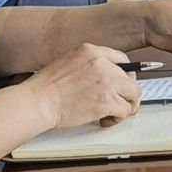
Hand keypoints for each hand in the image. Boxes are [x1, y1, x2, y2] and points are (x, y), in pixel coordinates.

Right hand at [23, 43, 140, 131]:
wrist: (37, 102)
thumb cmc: (46, 87)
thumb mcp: (68, 61)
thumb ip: (90, 64)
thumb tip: (106, 75)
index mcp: (91, 51)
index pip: (121, 60)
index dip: (124, 75)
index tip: (122, 85)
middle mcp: (102, 64)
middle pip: (130, 78)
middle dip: (126, 92)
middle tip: (119, 102)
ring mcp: (106, 83)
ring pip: (133, 95)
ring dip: (125, 106)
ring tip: (112, 113)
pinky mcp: (106, 102)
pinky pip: (125, 110)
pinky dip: (117, 118)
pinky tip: (104, 120)